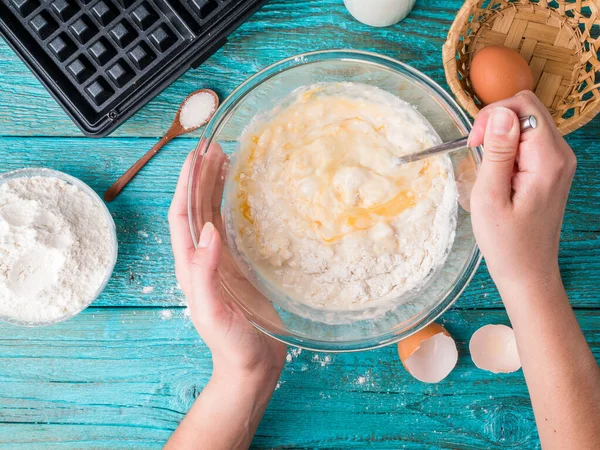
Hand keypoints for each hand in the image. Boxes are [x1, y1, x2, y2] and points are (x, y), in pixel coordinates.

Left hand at [168, 148, 286, 386]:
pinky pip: (234, 228)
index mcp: (191, 266)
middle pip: (197, 208)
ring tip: (228, 160)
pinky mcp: (241, 266)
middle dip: (201, 177)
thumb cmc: (230, 343)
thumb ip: (205, 273)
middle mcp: (203, 258)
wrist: (252, 365)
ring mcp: (222, 261)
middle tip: (215, 148)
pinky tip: (245, 194)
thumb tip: (208, 230)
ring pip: (214, 214)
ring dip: (217, 187)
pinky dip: (236, 206)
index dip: (186, 184)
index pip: (182, 216)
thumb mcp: (212, 311)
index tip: (196, 155)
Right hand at [468, 91, 576, 291]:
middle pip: (528, 109)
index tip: (474, 143)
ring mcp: (559, 161)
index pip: (523, 106)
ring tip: (487, 167)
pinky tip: (498, 172)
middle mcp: (561, 154)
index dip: (493, 116)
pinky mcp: (552, 169)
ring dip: (501, 136)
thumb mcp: (490, 197)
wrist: (528, 271)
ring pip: (527, 123)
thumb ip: (497, 152)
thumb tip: (500, 113)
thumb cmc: (506, 242)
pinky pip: (529, 141)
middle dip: (496, 122)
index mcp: (548, 159)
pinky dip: (508, 148)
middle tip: (477, 152)